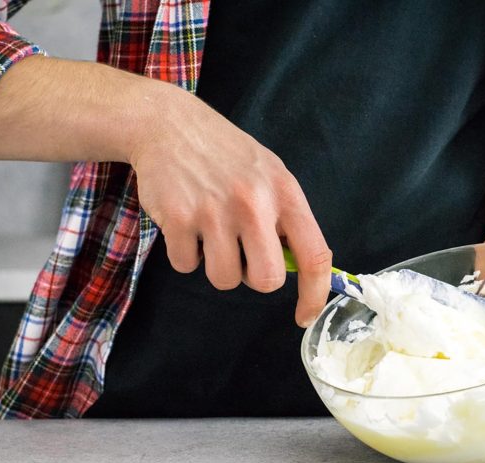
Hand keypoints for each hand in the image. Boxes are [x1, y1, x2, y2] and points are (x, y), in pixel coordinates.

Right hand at [130, 85, 331, 326]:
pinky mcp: (179, 219)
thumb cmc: (227, 155)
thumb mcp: (270, 174)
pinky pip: (186, 266)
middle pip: (267, 280)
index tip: (305, 315)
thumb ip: (285, 219)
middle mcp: (254, 203)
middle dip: (253, 278)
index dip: (315, 293)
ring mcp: (215, 211)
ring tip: (210, 231)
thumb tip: (297, 270)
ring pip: (224, 279)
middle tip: (241, 253)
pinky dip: (184, 253)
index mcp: (285, 193)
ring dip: (215, 265)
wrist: (170, 125)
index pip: (314, 255)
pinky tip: (186, 222)